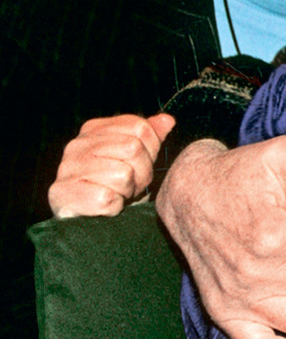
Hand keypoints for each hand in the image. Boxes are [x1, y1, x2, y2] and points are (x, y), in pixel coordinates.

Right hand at [49, 112, 176, 216]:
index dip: (150, 150)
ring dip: (127, 190)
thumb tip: (168, 120)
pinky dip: (114, 206)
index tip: (139, 164)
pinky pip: (107, 197)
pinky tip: (105, 205)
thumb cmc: (114, 184)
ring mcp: (68, 167)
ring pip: (123, 173)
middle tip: (131, 184)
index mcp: (95, 129)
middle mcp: (78, 144)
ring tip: (117, 193)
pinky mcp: (63, 192)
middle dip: (142, 172)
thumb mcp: (136, 157)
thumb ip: (150, 136)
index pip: (140, 127)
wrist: (85, 218)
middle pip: (133, 148)